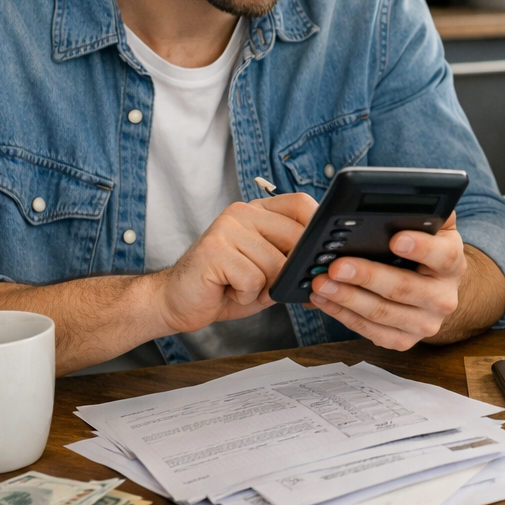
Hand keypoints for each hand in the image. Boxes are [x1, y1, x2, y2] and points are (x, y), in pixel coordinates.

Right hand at [154, 192, 315, 333]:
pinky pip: (253, 280)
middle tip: (267, 286)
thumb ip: (292, 262)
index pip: (300, 204)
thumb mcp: (268, 272)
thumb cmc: (225, 286)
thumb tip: (328, 267)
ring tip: (240, 286)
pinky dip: (245, 296)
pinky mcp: (214, 250)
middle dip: (289, 272)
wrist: (177, 300)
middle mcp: (242, 212)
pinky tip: (227, 290)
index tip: (320, 256)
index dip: (317, 230)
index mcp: (258, 211)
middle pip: (294, 237)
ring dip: (263, 289)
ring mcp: (226, 228)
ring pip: (275, 265)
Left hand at [306, 214, 465, 349]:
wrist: (434, 289)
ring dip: (347, 298)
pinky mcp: (404, 340)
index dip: (421, 248)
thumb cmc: (425, 252)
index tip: (396, 239)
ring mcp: (425, 324)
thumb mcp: (434, 228)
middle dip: (367, 276)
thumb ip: (427, 211)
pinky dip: (343, 315)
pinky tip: (324, 299)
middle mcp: (444, 298)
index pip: (444, 256)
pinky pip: (370, 331)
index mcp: (453, 264)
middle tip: (337, 264)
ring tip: (321, 281)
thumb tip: (409, 195)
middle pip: (404, 289)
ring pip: (382, 313)